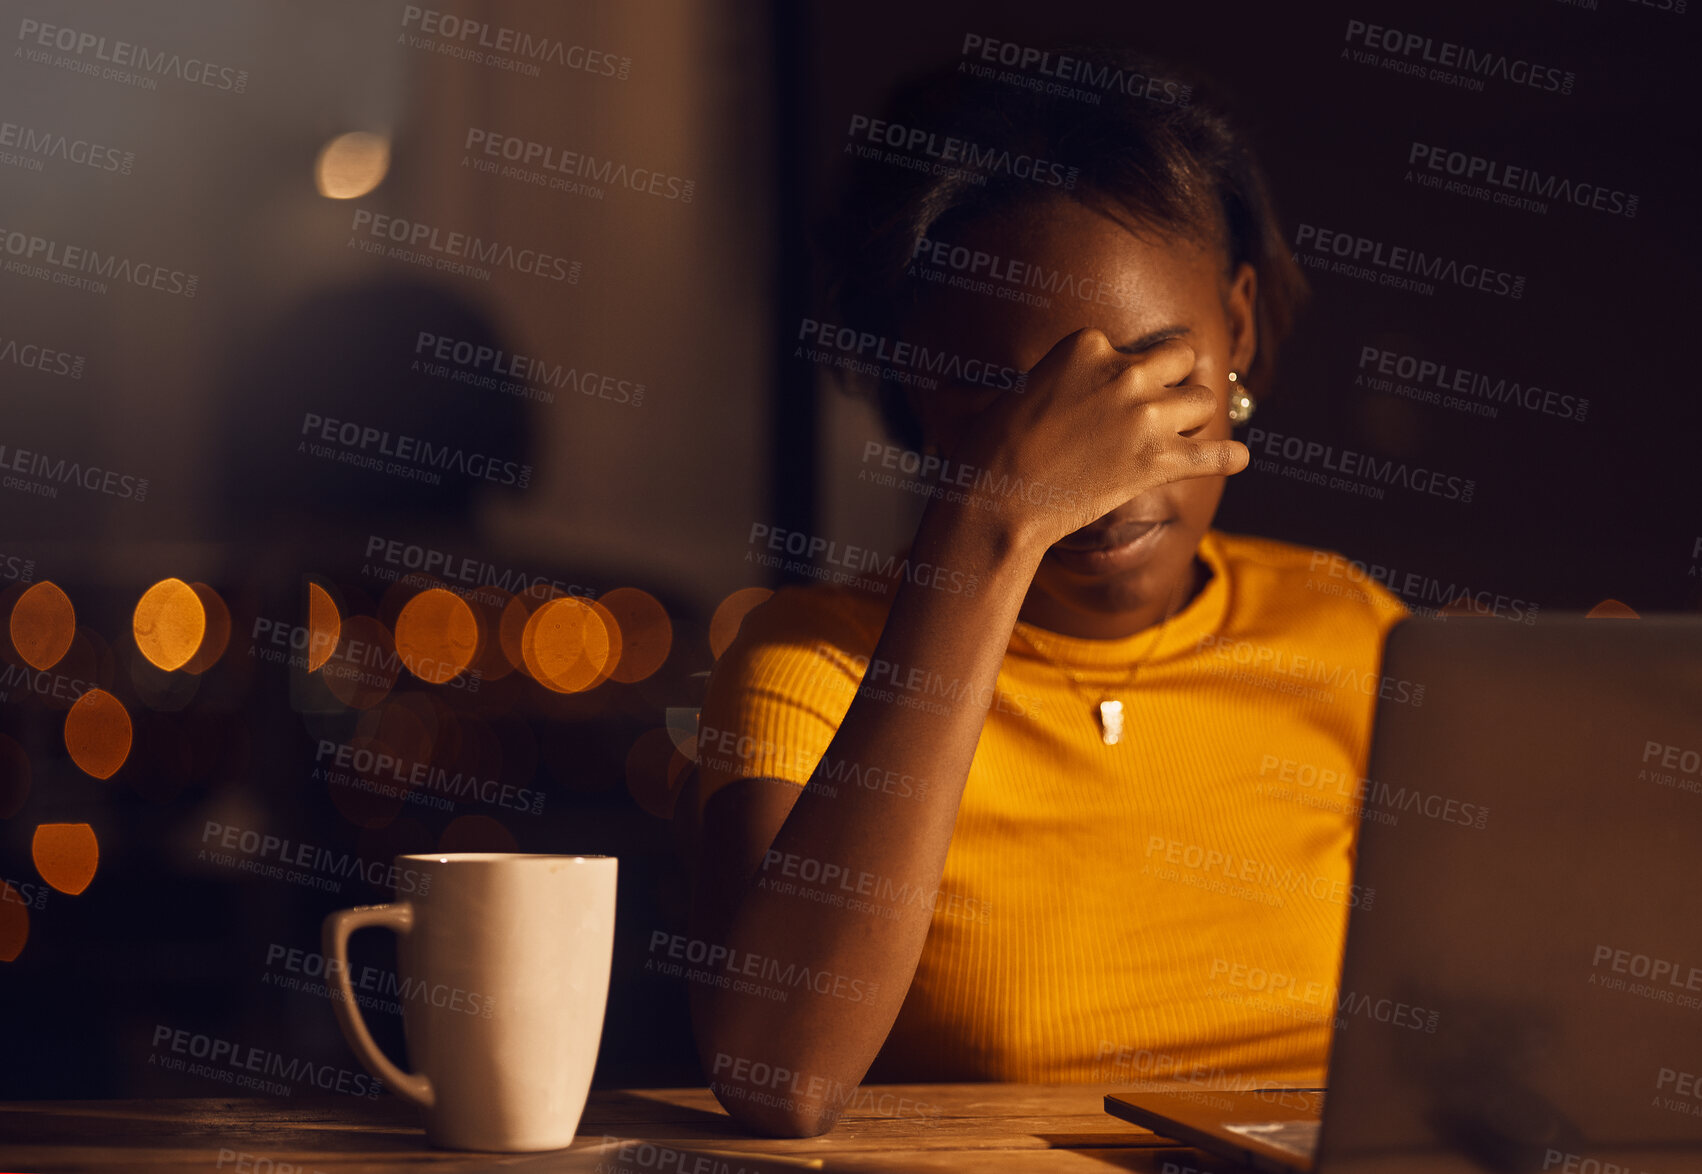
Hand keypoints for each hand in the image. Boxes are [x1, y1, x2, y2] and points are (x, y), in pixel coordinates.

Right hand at [940, 328, 1249, 551]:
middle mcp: (1124, 371)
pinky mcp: (1159, 462)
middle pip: (1181, 358)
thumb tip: (971, 385)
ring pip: (1202, 400)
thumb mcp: (1009, 394)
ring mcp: (1146, 416)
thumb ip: (1033, 382)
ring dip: (1196, 416)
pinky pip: (1215, 453)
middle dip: (1177, 377)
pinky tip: (1239, 459)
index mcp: (1086, 344)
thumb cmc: (988, 450)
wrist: (996, 499)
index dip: (1130, 369)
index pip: (1131, 345)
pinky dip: (1229, 457)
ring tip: (1188, 432)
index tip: (1120, 391)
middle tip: (1168, 399)